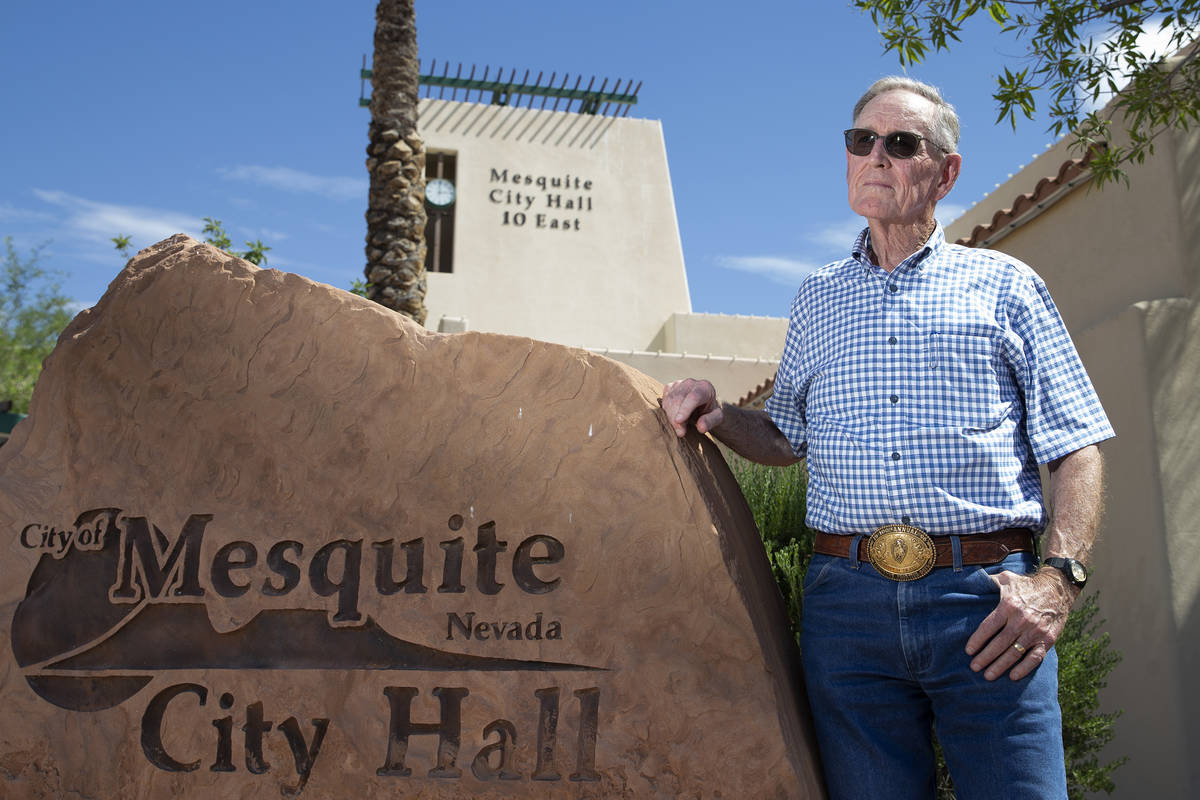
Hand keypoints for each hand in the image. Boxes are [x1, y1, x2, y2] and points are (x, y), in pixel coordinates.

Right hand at [660, 379, 721, 437]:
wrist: (703, 404)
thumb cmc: (710, 412)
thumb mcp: (716, 418)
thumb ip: (710, 421)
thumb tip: (701, 427)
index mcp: (705, 387)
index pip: (693, 397)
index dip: (685, 409)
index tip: (679, 421)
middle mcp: (690, 383)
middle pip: (678, 399)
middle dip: (676, 418)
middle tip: (680, 433)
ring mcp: (678, 384)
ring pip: (669, 400)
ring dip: (671, 416)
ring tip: (679, 428)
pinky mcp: (669, 387)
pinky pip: (664, 400)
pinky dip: (666, 412)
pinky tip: (674, 418)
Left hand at [964, 567, 1078, 680]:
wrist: (1058, 588)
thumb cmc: (1026, 585)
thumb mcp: (1006, 578)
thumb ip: (988, 582)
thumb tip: (969, 583)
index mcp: (1008, 605)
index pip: (989, 627)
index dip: (977, 640)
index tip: (968, 651)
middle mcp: (1021, 619)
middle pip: (999, 643)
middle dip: (985, 657)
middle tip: (974, 667)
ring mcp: (1035, 631)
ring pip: (1015, 652)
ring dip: (1000, 666)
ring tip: (988, 675)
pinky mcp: (1048, 639)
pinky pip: (1035, 657)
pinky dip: (1024, 668)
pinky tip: (1013, 676)